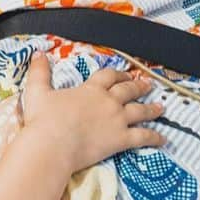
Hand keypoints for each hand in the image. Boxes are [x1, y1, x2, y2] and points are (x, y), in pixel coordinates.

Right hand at [20, 58, 163, 173]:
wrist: (52, 145)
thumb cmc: (43, 120)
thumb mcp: (37, 92)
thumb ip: (40, 72)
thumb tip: (38, 54)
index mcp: (91, 89)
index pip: (109, 76)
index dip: (118, 74)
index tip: (124, 74)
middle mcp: (108, 101)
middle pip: (128, 90)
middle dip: (139, 86)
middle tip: (147, 85)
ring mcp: (117, 120)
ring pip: (140, 111)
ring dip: (152, 108)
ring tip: (160, 107)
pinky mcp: (121, 139)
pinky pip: (143, 137)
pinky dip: (154, 137)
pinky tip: (163, 138)